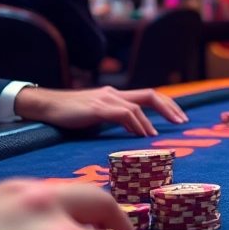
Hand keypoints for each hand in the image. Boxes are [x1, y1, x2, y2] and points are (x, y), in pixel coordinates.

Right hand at [15, 86, 188, 137]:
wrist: (45, 106)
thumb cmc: (69, 114)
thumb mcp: (97, 115)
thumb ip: (115, 119)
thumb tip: (135, 132)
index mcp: (116, 95)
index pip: (148, 95)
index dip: (167, 104)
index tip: (180, 117)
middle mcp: (114, 94)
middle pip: (150, 95)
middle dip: (169, 108)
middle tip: (182, 122)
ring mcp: (106, 99)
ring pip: (138, 105)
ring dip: (151, 121)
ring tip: (158, 136)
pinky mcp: (97, 108)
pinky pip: (123, 113)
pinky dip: (135, 124)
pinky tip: (141, 134)